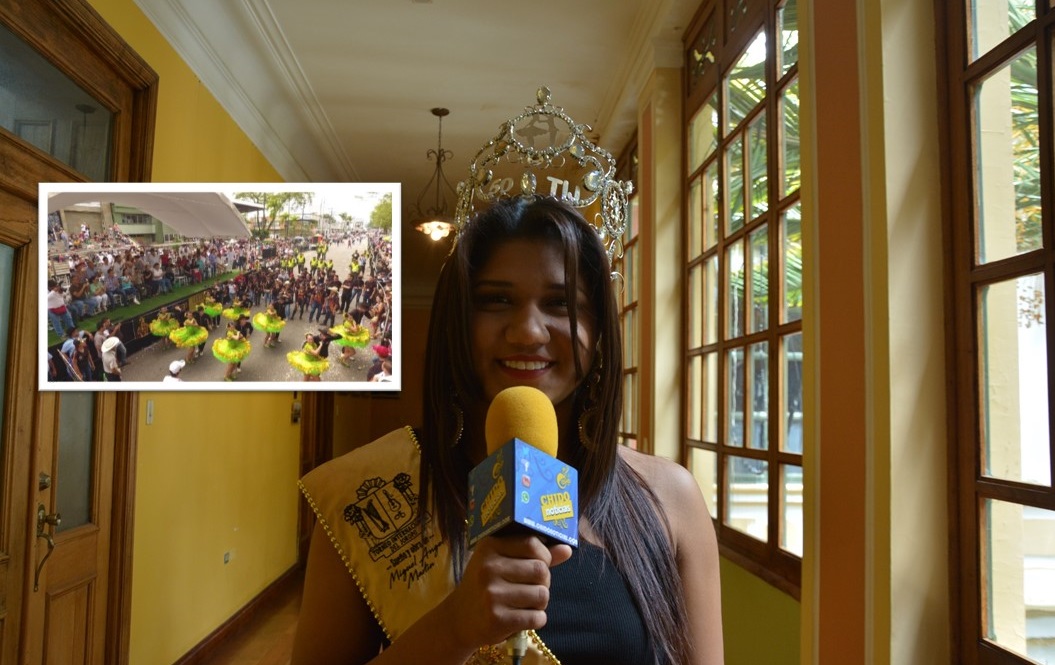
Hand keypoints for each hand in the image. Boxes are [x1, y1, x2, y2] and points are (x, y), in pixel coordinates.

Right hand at [442, 535, 571, 650]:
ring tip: (525, 603)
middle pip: (541, 570)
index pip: (533, 544)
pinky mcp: (497, 618)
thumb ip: (535, 555)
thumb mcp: (502, 562)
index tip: (539, 564)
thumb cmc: (486, 585)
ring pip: (542, 595)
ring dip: (540, 603)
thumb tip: (567, 549)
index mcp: (490, 546)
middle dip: (544, 581)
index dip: (544, 556)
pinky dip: (537, 619)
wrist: (458, 618)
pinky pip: (537, 617)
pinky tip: (523, 618)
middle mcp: (488, 568)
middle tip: (530, 587)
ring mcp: (492, 594)